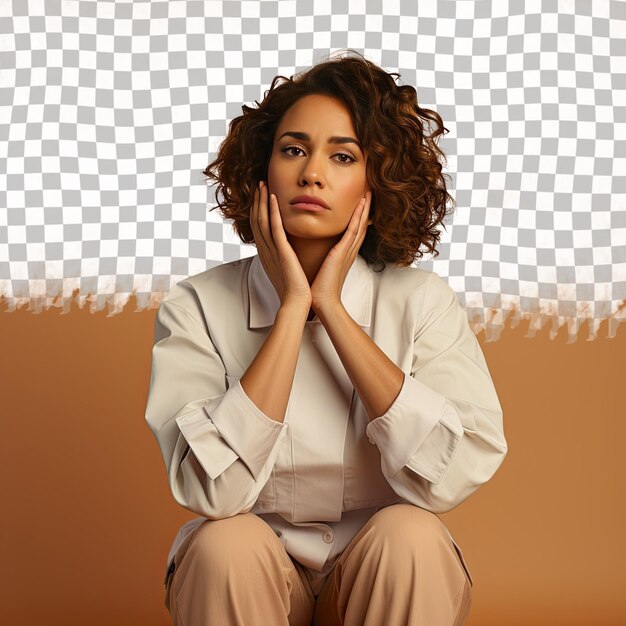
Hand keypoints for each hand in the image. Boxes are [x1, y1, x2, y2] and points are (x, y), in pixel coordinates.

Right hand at [249, 181, 311, 307]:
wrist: (296, 302)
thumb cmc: (294, 290)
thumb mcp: (284, 269)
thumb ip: (282, 258)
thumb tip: (285, 252)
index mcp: (266, 254)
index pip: (258, 227)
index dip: (257, 210)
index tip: (260, 195)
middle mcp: (265, 250)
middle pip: (256, 220)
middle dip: (256, 201)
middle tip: (258, 184)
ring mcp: (272, 250)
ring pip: (262, 220)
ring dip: (262, 201)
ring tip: (262, 184)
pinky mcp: (281, 252)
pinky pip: (274, 228)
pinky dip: (272, 212)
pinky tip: (273, 198)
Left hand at [310, 190, 371, 311]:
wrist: (323, 302)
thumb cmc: (320, 289)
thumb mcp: (324, 269)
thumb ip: (324, 259)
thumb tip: (318, 254)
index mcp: (344, 255)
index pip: (354, 232)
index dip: (358, 217)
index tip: (360, 203)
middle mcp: (349, 251)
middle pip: (361, 225)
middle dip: (365, 209)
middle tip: (369, 193)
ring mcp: (348, 251)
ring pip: (360, 224)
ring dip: (365, 209)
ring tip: (368, 193)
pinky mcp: (343, 252)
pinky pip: (353, 230)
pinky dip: (358, 216)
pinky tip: (361, 205)